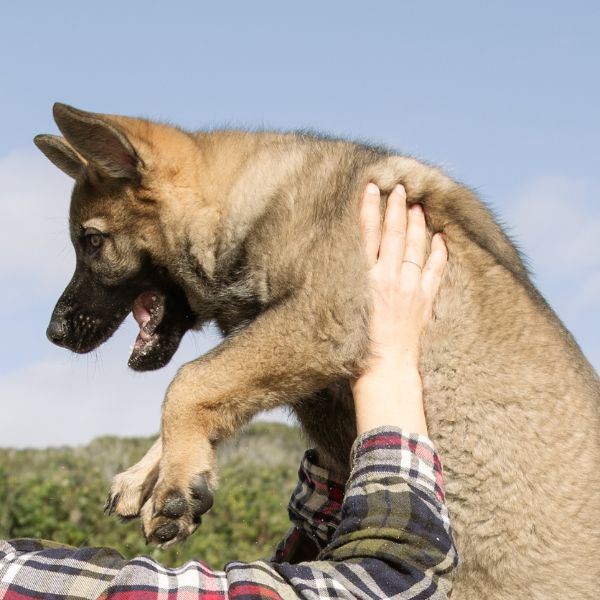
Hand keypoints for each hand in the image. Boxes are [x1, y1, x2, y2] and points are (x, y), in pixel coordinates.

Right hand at [352, 183, 446, 435]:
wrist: (384, 371)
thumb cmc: (356, 346)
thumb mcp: (344, 311)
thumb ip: (348, 284)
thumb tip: (347, 262)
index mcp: (365, 280)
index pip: (368, 236)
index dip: (369, 209)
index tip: (371, 187)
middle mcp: (389, 280)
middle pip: (394, 236)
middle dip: (396, 209)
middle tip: (399, 188)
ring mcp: (410, 290)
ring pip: (417, 248)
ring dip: (418, 225)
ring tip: (418, 206)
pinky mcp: (425, 302)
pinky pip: (436, 272)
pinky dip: (440, 254)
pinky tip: (441, 238)